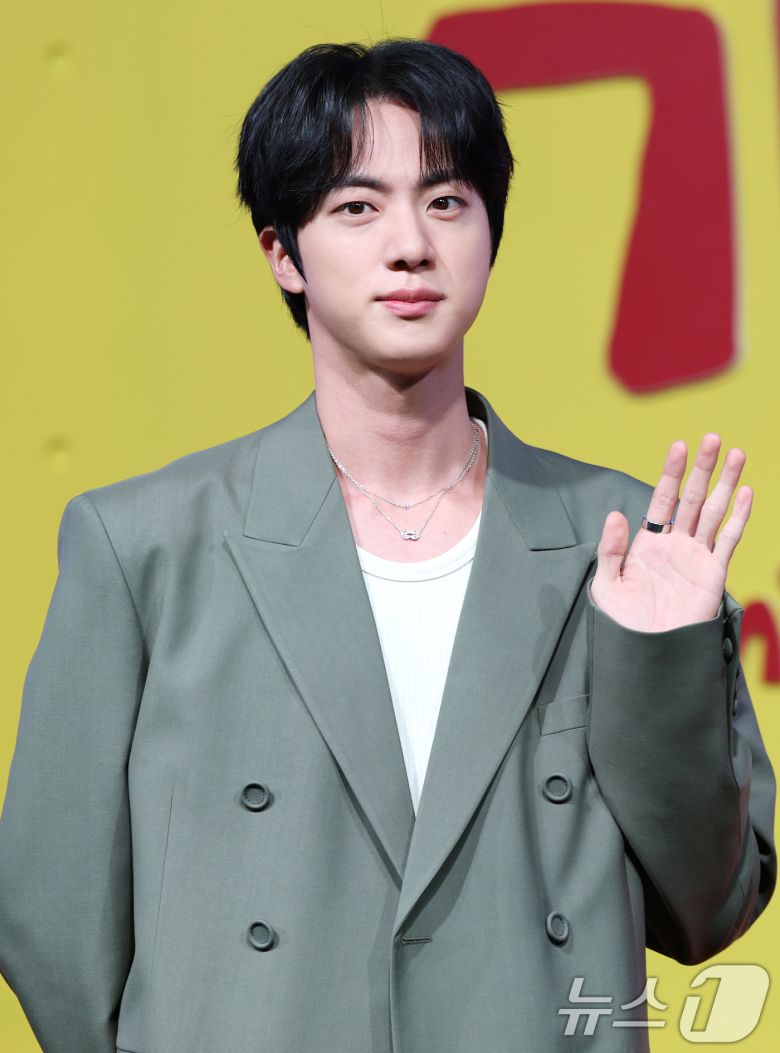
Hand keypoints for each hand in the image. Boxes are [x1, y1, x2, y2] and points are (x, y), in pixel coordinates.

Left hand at [591, 434, 752, 631]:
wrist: (647, 654)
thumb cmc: (623, 623)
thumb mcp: (607, 584)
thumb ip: (610, 549)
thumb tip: (615, 514)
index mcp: (648, 543)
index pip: (662, 499)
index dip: (671, 473)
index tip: (678, 446)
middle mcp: (675, 544)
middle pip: (691, 498)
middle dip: (702, 469)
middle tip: (711, 438)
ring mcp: (697, 557)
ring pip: (714, 512)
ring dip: (725, 483)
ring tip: (737, 454)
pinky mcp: (713, 574)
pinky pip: (727, 540)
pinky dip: (738, 517)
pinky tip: (745, 492)